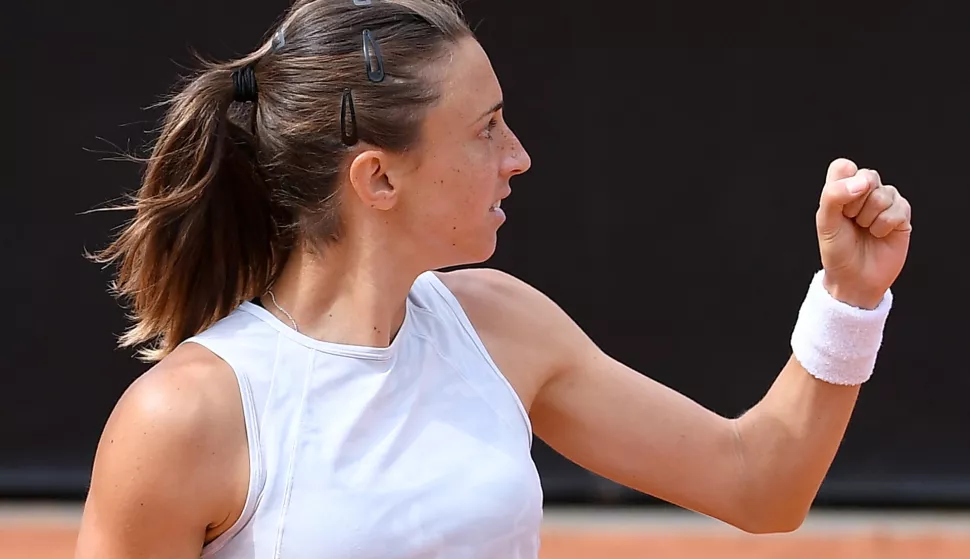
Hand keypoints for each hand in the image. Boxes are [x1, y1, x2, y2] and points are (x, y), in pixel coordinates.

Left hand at [815, 158, 912, 308]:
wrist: (855, 278)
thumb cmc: (837, 250)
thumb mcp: (825, 222)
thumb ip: (834, 195)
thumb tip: (863, 181)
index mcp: (842, 189)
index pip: (844, 166)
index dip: (842, 185)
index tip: (838, 208)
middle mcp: (864, 191)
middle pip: (868, 176)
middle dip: (856, 204)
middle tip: (851, 222)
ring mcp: (885, 201)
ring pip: (884, 194)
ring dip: (870, 218)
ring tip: (865, 230)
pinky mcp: (902, 214)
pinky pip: (898, 209)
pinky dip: (884, 226)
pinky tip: (879, 235)